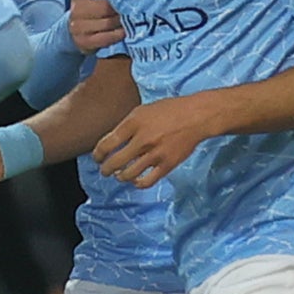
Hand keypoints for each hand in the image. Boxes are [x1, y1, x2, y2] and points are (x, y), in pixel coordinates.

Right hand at [67, 0, 126, 56]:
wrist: (79, 32)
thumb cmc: (94, 8)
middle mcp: (76, 8)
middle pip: (103, 6)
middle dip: (120, 7)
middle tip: (134, 7)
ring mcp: (77, 26)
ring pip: (106, 23)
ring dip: (122, 22)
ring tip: (132, 19)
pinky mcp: (83, 41)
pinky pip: (105, 38)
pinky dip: (117, 35)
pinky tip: (125, 31)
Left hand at [91, 95, 212, 189]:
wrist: (196, 116)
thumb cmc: (169, 110)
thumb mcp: (143, 110)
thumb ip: (127, 125)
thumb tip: (112, 142)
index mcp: (134, 123)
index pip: (107, 143)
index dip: (98, 154)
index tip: (97, 158)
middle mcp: (142, 139)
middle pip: (115, 162)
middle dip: (105, 169)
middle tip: (104, 170)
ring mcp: (155, 154)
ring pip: (128, 174)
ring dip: (120, 177)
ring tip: (119, 176)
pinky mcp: (167, 165)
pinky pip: (147, 181)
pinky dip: (138, 184)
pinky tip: (136, 181)